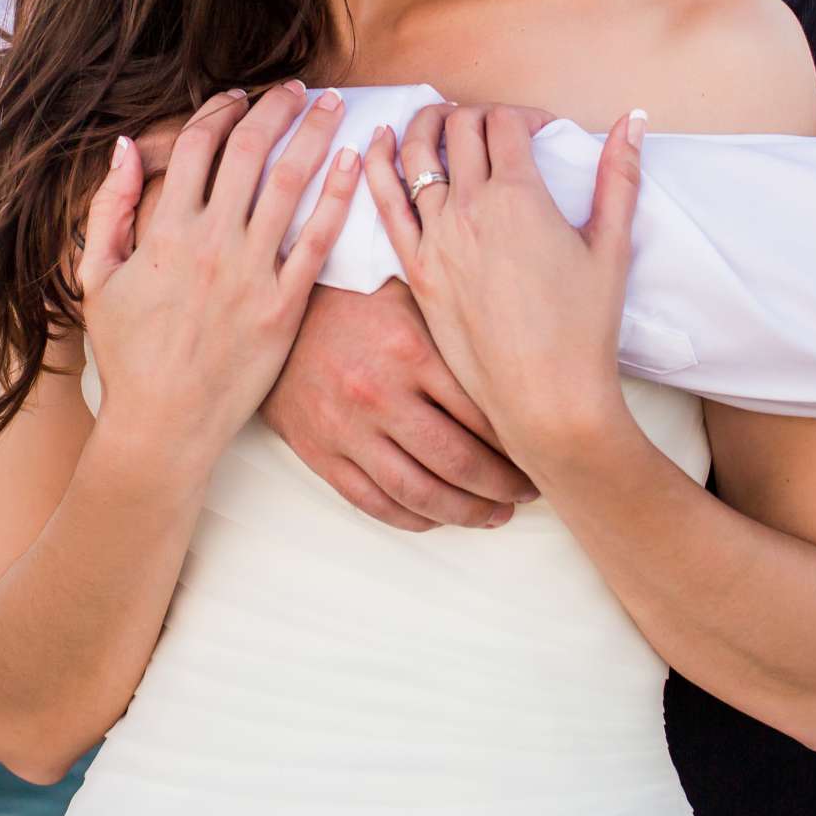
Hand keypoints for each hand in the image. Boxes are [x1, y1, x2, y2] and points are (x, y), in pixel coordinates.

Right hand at [73, 82, 362, 473]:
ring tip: (335, 105)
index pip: (197, 146)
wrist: (163, 424)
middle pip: (249, 151)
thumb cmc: (127, 354)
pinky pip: (317, 240)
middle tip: (298, 87)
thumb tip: (122, 147)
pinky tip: (353, 163)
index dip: (220, 110)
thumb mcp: (96, 277)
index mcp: (164, 231)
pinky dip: (337, 195)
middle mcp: (211, 242)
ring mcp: (251, 273)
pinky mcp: (285, 306)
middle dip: (276, 108)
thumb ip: (109, 207)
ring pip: (289, 183)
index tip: (239, 95)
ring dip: (314, 134)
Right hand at [260, 278, 538, 531]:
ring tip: (495, 515)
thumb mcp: (410, 297)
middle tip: (526, 492)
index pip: (481, 414)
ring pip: (420, 493)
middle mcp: (379, 394)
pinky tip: (441, 516)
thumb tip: (524, 364)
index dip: (518, 442)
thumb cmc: (355, 302)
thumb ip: (457, 331)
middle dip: (502, 486)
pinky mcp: (321, 453)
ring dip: (466, 513)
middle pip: (458, 462)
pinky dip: (415, 519)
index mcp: (410, 350)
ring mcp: (347, 429)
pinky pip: (376, 502)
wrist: (276, 316)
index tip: (538, 452)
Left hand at [364, 102, 646, 469]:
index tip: (539, 132)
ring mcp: (436, 237)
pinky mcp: (415, 268)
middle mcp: (470, 208)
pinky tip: (379, 140)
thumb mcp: (612, 246)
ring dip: (426, 122)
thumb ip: (619, 176)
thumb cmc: (584, 328)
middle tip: (495, 130)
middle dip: (479, 115)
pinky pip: (384, 202)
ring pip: (415, 152)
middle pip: (460, 127)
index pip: (506, 122)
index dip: (525, 115)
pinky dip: (377, 161)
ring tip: (439, 118)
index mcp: (519, 196)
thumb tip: (635, 118)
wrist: (545, 396)